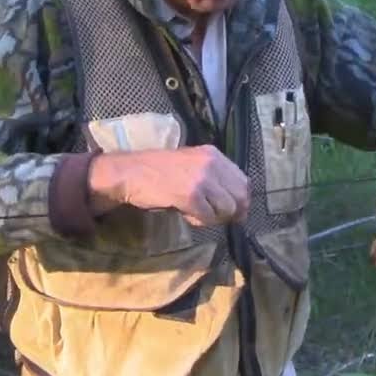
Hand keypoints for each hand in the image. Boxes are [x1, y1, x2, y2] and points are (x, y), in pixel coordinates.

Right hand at [88, 145, 249, 225]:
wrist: (131, 173)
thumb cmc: (159, 171)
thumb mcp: (192, 165)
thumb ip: (215, 178)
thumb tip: (237, 205)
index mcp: (214, 154)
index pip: (243, 181)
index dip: (241, 200)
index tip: (235, 212)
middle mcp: (212, 164)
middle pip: (240, 197)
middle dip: (231, 212)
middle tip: (216, 217)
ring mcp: (202, 179)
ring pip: (226, 209)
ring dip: (213, 217)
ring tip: (195, 212)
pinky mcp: (191, 195)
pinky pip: (208, 217)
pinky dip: (199, 221)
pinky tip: (186, 213)